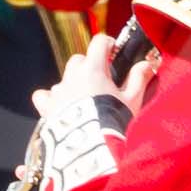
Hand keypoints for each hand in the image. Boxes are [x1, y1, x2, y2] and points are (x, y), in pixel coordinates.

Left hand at [30, 34, 153, 118]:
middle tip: (102, 83)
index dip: (108, 45)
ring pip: (64, 78)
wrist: (91, 148)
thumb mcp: (132, 100)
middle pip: (79, 60)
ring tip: (85, 102)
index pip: (99, 42)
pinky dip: (51, 99)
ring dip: (73, 84)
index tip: (114, 53)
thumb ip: (138, 78)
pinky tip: (60, 107)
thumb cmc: (113, 122)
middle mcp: (72, 75)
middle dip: (90, 66)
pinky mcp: (47, 107)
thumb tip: (146, 64)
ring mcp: (58, 91)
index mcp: (93, 68)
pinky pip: (44, 96)